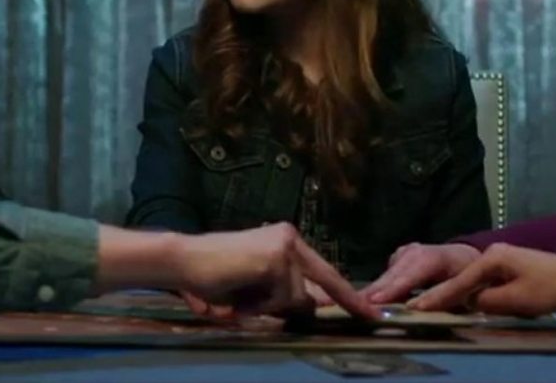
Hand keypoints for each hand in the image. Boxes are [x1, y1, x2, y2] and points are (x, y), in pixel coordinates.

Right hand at [175, 223, 376, 319]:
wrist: (183, 261)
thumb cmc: (213, 275)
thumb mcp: (258, 286)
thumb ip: (285, 292)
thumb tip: (315, 306)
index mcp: (286, 240)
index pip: (324, 271)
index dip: (348, 294)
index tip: (371, 310)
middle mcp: (290, 237)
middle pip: (325, 280)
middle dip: (346, 302)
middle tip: (372, 317)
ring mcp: (285, 246)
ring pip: (299, 297)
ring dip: (272, 307)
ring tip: (244, 299)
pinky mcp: (277, 259)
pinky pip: (282, 298)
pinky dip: (262, 305)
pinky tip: (241, 296)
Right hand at [359, 243, 480, 303]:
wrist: (465, 256)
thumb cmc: (468, 277)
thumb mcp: (464, 289)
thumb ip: (442, 298)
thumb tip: (416, 310)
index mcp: (434, 258)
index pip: (409, 276)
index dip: (392, 290)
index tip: (374, 302)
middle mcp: (414, 251)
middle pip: (392, 276)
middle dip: (372, 293)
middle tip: (352, 307)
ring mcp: (404, 252)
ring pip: (386, 276)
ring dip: (371, 293)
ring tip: (352, 305)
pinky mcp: (397, 258)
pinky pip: (386, 276)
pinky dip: (378, 289)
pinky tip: (365, 301)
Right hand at [406, 243, 555, 315]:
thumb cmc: (551, 288)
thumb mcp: (517, 300)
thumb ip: (487, 302)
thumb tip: (468, 303)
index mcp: (492, 257)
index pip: (460, 281)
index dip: (438, 296)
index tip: (416, 306)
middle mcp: (492, 252)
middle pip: (460, 277)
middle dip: (438, 292)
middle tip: (413, 305)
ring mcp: (499, 257)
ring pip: (470, 279)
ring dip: (453, 293)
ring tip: (427, 303)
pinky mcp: (507, 265)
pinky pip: (481, 280)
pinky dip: (468, 290)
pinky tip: (456, 299)